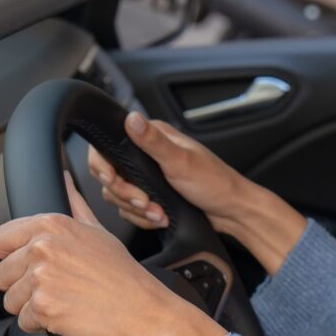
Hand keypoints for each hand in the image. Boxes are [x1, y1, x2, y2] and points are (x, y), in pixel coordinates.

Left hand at [0, 172, 225, 335]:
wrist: (146, 312)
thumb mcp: (100, 233)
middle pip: (1, 275)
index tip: (35, 266)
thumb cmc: (126, 277)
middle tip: (61, 287)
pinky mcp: (43, 307)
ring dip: (34, 308)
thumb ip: (75, 206)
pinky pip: (24, 322)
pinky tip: (70, 315)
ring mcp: (42, 277)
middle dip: (24, 287)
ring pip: (11, 301)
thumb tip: (64, 180)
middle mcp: (43, 248)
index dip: (13, 257)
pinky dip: (44, 325)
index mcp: (53, 226)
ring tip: (67, 301)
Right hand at [90, 111, 307, 274]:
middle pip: (109, 175)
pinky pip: (131, 210)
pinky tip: (161, 218)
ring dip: (137, 210)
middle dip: (126, 194)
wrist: (232, 212)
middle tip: (145, 202)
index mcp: (153, 137)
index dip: (104, 166)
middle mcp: (147, 154)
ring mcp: (148, 177)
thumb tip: (132, 118)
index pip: (108, 146)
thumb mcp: (182, 161)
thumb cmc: (215, 183)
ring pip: (118, 196)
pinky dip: (143, 218)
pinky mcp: (152, 196)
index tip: (113, 179)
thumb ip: (153, 142)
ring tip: (159, 214)